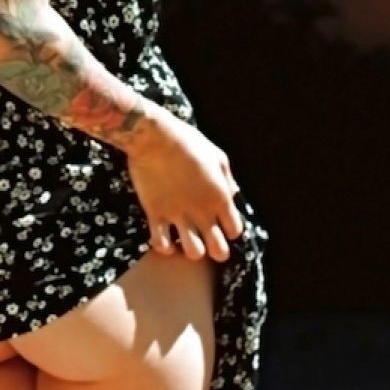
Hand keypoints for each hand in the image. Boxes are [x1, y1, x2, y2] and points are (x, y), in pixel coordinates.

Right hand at [127, 108, 243, 261]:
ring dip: (192, 249)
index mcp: (220, 197)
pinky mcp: (155, 214)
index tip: (222, 222)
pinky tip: (165, 237)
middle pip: (219, 250)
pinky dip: (164, 246)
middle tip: (208, 239)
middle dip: (216, 249)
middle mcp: (202, 211)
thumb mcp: (217, 156)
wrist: (154, 137)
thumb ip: (227, 180)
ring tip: (186, 238)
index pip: (235, 231)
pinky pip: (161, 245)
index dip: (230, 229)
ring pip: (193, 253)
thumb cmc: (188, 142)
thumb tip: (233, 195)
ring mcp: (178, 214)